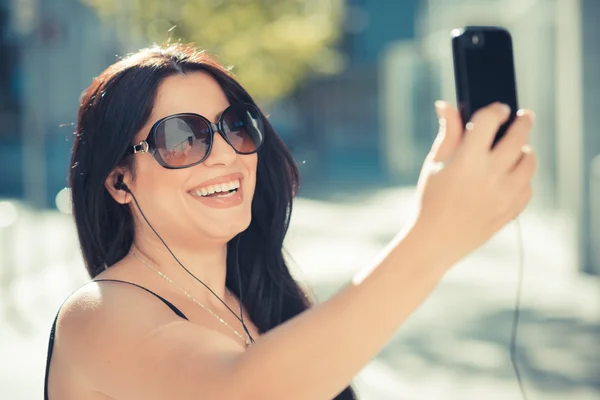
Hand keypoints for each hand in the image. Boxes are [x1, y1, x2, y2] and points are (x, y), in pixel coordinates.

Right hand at [412, 101, 535, 266]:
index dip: (496, 110)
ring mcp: (504, 195)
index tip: (499, 108)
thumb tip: (446, 105)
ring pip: (528, 161)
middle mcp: (490, 176)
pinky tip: (509, 176)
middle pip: (518, 137)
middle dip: (523, 121)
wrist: (435, 240)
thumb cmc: (431, 199)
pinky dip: (522, 177)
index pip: (489, 121)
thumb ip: (448, 133)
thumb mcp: (435, 164)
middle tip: (523, 116)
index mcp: (467, 161)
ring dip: (523, 150)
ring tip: (515, 149)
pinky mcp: (512, 210)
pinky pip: (528, 186)